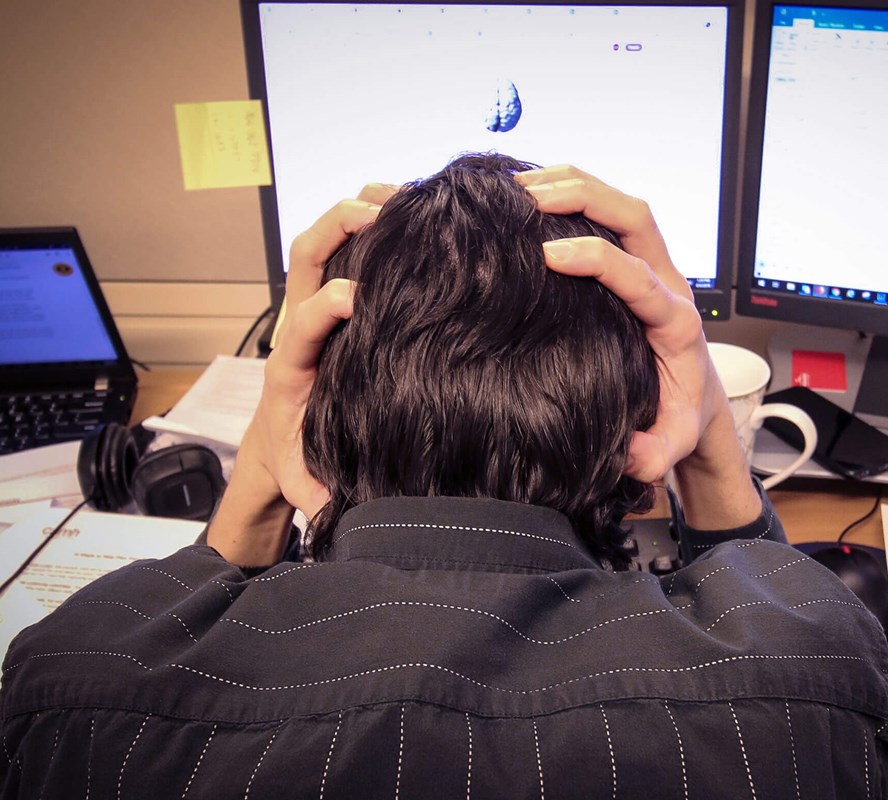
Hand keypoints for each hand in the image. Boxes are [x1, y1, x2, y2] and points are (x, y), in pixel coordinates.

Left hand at [206, 184, 395, 563]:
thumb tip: (342, 513)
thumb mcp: (308, 481)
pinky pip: (340, 254)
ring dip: (354, 215)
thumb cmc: (297, 459)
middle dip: (339, 228)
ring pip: (320, 244)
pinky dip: (367, 228)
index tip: (358, 297)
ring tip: (402, 196)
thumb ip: (322, 494)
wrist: (277, 446)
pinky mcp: (326, 307)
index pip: (302, 323)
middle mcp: (297, 329)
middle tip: (386, 212)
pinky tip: (407, 218)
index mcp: (291, 369)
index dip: (325, 305)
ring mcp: (310, 311)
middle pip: (304, 258)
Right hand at [515, 166, 759, 527]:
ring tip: (522, 183)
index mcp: (673, 322)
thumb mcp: (671, 442)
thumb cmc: (680, 415)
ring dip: (577, 186)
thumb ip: (654, 454)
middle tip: (528, 194)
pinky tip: (538, 195)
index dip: (595, 259)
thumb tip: (630, 454)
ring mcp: (654, 268)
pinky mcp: (637, 265)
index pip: (637, 275)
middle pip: (635, 217)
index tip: (550, 255)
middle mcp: (667, 284)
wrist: (699, 400)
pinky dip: (576, 197)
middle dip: (584, 196)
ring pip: (623, 208)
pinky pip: (611, 218)